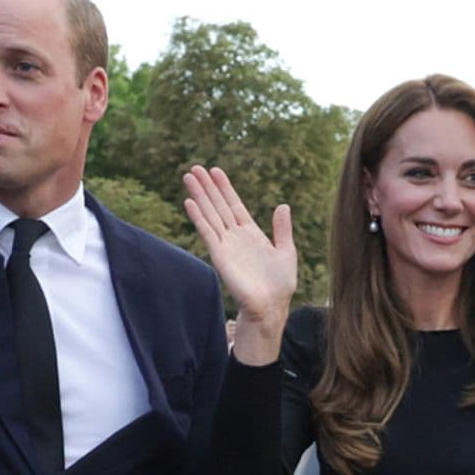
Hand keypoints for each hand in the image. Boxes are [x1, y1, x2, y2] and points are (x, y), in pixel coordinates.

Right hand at [183, 165, 296, 362]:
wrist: (271, 306)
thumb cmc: (280, 284)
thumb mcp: (286, 251)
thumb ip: (282, 229)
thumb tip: (283, 205)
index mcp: (252, 233)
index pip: (235, 205)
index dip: (225, 188)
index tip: (215, 171)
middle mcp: (236, 236)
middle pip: (218, 206)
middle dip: (207, 187)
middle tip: (195, 168)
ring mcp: (226, 245)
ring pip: (210, 214)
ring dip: (199, 196)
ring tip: (189, 177)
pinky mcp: (220, 255)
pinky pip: (207, 232)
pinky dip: (198, 217)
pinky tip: (189, 202)